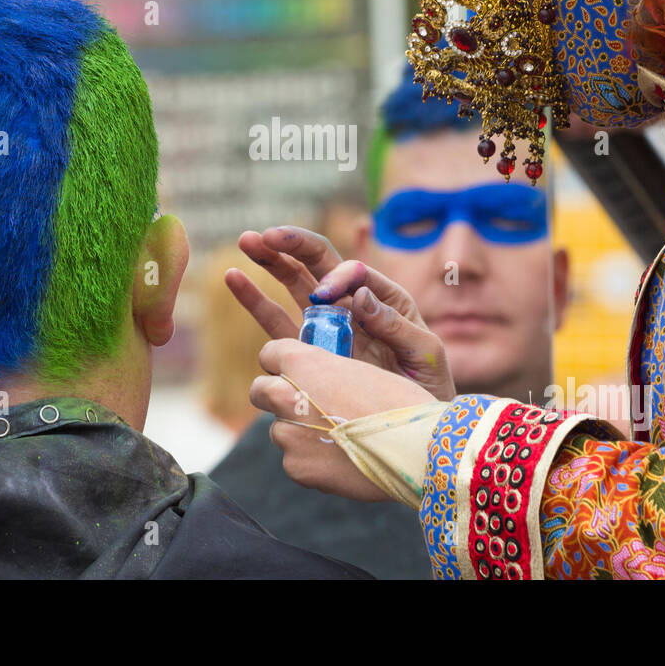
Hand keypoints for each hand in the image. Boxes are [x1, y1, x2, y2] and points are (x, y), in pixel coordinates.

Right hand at [226, 225, 454, 400]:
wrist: (416, 431)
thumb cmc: (429, 389)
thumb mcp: (425, 354)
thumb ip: (395, 324)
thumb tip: (358, 294)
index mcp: (383, 298)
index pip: (352, 271)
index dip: (333, 276)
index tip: (323, 295)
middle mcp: (351, 304)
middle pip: (317, 263)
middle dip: (292, 245)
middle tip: (265, 234)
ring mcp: (325, 325)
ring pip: (293, 283)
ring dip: (270, 260)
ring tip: (246, 241)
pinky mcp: (304, 350)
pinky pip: (275, 320)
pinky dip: (255, 298)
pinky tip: (234, 277)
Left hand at [249, 339, 436, 500]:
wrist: (417, 447)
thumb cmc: (398, 402)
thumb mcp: (358, 369)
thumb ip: (322, 372)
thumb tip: (302, 381)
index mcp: (302, 362)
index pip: (269, 353)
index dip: (284, 363)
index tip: (295, 372)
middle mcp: (284, 395)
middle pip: (260, 391)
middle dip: (276, 395)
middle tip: (305, 404)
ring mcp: (287, 434)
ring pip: (280, 428)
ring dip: (298, 431)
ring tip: (337, 437)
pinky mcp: (295, 467)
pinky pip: (294, 459)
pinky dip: (311, 459)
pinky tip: (342, 458)